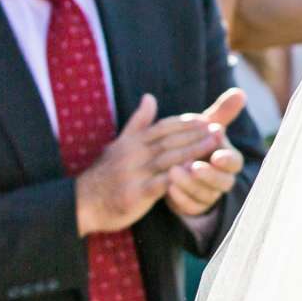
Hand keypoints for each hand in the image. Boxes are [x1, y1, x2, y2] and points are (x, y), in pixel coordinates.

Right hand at [77, 91, 239, 235]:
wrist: (81, 203)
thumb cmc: (105, 173)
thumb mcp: (119, 144)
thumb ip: (138, 123)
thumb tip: (149, 97)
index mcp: (132, 141)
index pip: (163, 127)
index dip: (186, 122)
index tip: (207, 119)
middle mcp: (133, 154)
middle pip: (170, 140)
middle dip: (196, 133)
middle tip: (220, 128)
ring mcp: (134, 173)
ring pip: (170, 158)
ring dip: (195, 149)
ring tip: (216, 144)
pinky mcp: (136, 193)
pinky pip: (161, 183)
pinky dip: (179, 176)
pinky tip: (197, 172)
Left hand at [162, 87, 247, 216]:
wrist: (181, 170)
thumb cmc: (198, 146)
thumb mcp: (207, 129)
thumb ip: (222, 113)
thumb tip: (240, 92)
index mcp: (228, 160)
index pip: (234, 162)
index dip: (227, 159)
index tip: (216, 154)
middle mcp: (223, 179)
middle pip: (223, 182)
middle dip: (209, 174)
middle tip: (194, 165)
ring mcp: (209, 195)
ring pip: (205, 195)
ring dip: (190, 184)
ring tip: (173, 173)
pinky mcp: (195, 206)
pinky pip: (191, 206)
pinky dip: (180, 198)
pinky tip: (169, 188)